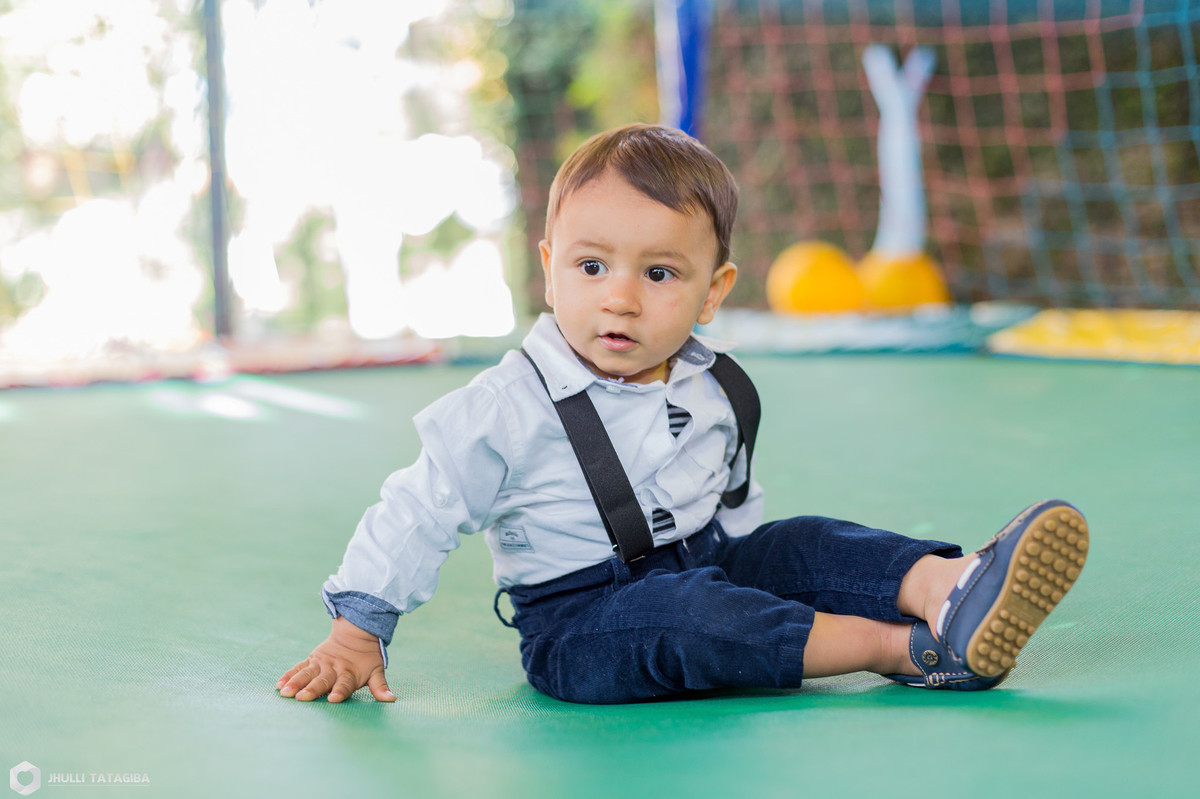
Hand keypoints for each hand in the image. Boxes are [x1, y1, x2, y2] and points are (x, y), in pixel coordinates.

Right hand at [277, 617, 396, 702]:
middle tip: (302, 698)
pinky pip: (299, 667)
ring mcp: (321, 663)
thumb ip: (380, 686)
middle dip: (312, 689)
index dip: (340, 692)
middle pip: (322, 680)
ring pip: (307, 673)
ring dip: (296, 683)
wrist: (357, 632)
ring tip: (285, 693)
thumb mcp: (376, 671)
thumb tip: (391, 700)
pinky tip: (279, 684)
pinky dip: (289, 675)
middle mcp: (334, 669)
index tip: (333, 699)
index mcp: (350, 673)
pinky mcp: (312, 659)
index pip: (345, 684)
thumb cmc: (367, 658)